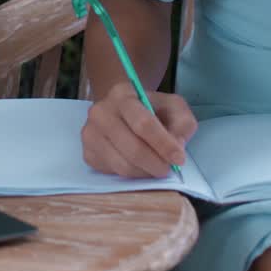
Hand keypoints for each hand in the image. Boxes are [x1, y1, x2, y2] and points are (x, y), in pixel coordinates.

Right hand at [82, 82, 197, 178]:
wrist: (122, 112)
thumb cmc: (151, 109)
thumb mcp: (173, 106)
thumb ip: (181, 122)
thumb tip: (176, 146)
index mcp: (122, 94)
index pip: (143, 123)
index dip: (163, 144)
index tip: (179, 158)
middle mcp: (100, 113)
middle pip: (132, 148)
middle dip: (155, 163)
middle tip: (169, 169)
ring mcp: (90, 134)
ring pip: (122, 165)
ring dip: (145, 172)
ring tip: (157, 168)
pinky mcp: (88, 154)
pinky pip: (113, 172)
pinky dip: (132, 176)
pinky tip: (140, 167)